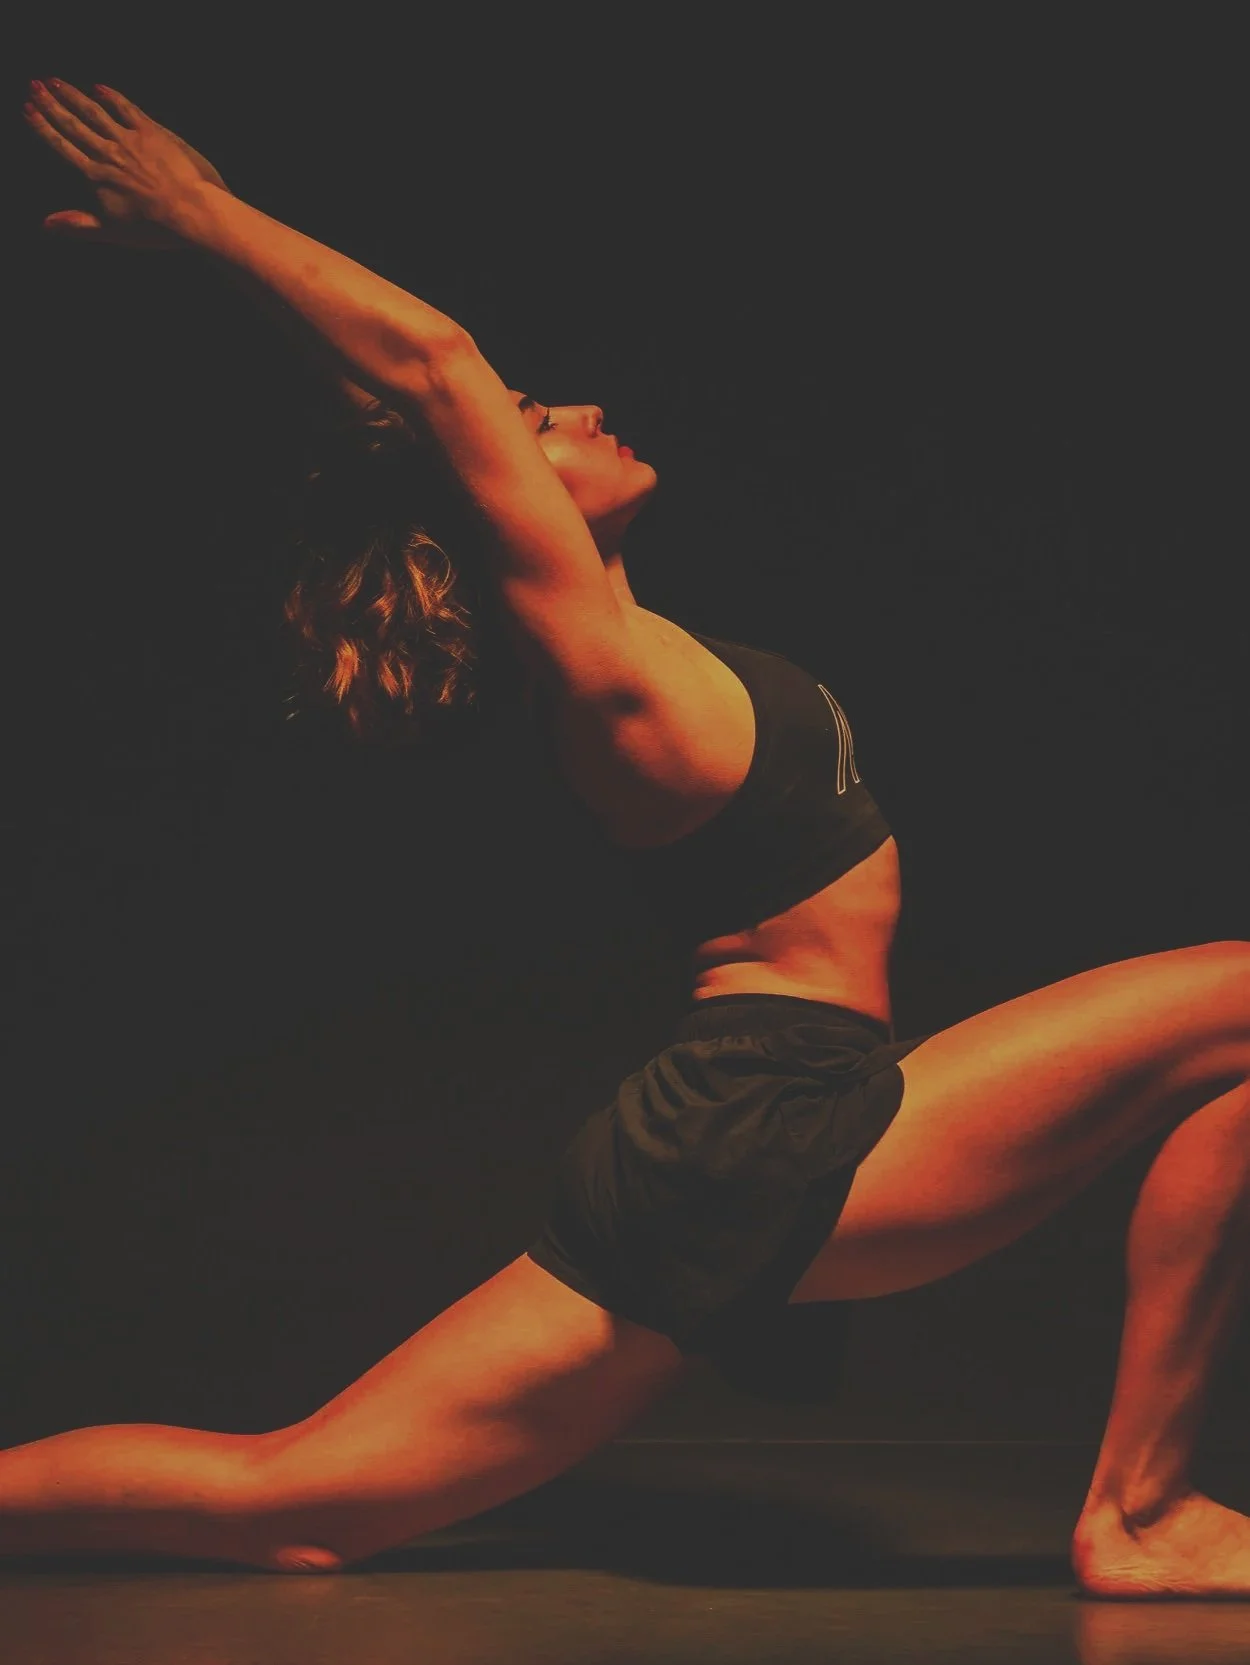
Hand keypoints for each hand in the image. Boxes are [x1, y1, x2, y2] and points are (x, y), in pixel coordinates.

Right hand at [24, 79, 227, 250]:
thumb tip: (46, 224)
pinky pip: (126, 109)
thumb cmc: (156, 229)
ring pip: (95, 111)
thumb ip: (80, 225)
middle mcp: (109, 153)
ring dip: (74, 94)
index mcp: (97, 177)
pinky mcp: (152, 132)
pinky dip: (112, 96)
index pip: (63, 147)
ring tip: (56, 80)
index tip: (28, 109)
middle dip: (51, 103)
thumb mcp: (114, 232)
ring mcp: (130, 140)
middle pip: (73, 124)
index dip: (43, 127)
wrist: (193, 212)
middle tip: (34, 84)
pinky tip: (99, 87)